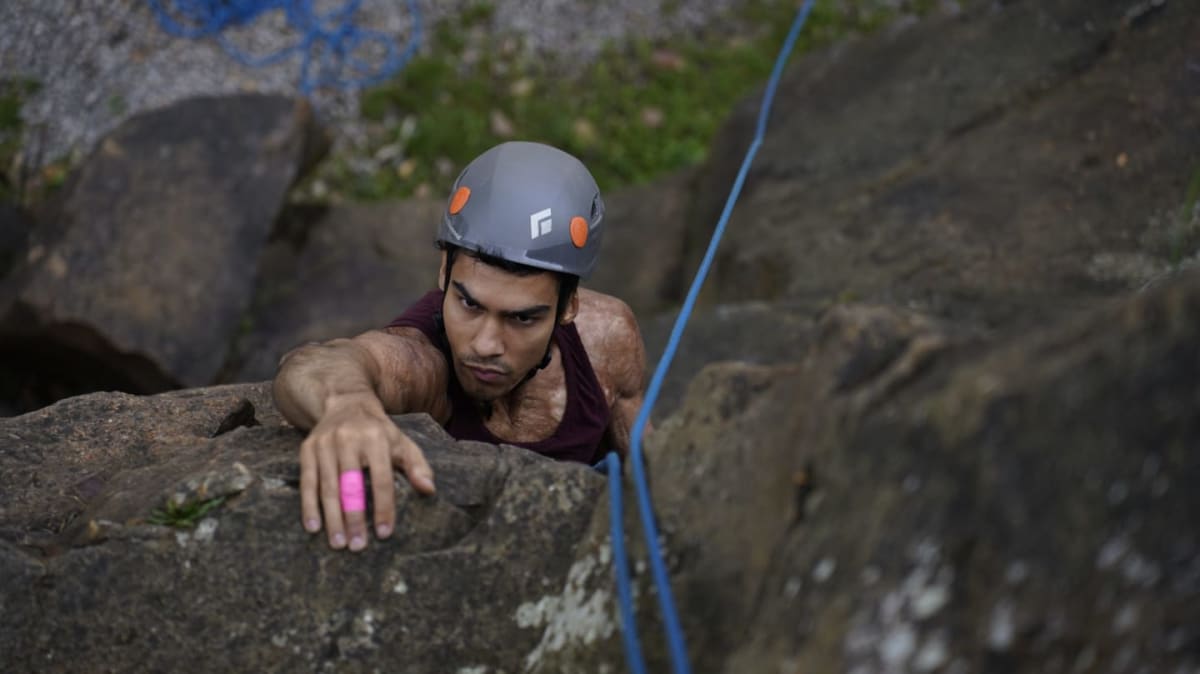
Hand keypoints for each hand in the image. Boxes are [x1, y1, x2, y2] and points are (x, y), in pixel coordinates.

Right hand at [298, 395, 435, 550]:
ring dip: (332, 519)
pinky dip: (309, 507)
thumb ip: (417, 466)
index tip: (384, 533)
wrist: (346, 403)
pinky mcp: (308, 449)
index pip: (381, 478)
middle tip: (358, 546)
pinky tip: (314, 528)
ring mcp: (325, 444)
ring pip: (328, 487)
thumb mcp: (403, 443)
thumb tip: (429, 490)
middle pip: (351, 485)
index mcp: (376, 439)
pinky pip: (307, 482)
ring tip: (339, 543)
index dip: (383, 507)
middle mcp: (348, 439)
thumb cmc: (380, 432)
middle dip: (354, 518)